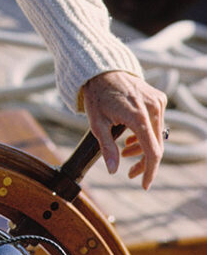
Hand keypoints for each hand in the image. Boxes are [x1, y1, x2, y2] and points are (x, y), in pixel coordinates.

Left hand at [81, 71, 166, 188]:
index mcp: (139, 117)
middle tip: (130, 173)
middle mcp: (153, 108)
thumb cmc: (96, 96)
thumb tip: (112, 171)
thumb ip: (107, 148)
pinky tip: (131, 140)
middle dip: (144, 162)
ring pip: (157, 135)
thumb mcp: (97, 123)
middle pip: (156, 146)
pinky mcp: (158, 98)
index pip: (152, 152)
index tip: (144, 185)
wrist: (102, 70)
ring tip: (126, 153)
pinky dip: (146, 134)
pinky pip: (157, 123)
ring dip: (144, 148)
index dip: (150, 172)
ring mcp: (158, 102)